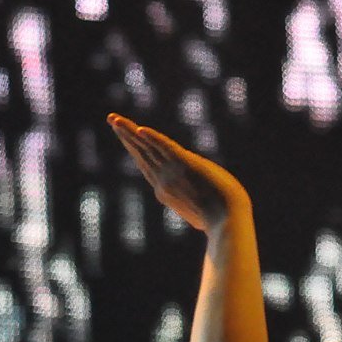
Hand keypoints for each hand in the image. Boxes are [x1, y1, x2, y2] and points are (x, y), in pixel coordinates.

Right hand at [108, 114, 249, 231]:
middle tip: (114, 121)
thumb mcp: (201, 213)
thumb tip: (199, 214)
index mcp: (168, 192)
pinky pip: (165, 147)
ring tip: (115, 119)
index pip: (148, 166)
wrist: (228, 222)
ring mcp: (173, 174)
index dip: (137, 150)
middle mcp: (164, 182)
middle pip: (142, 154)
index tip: (129, 136)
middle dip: (126, 137)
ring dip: (130, 132)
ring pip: (147, 148)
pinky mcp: (185, 164)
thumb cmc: (222, 221)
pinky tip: (140, 129)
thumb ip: (194, 207)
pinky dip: (153, 138)